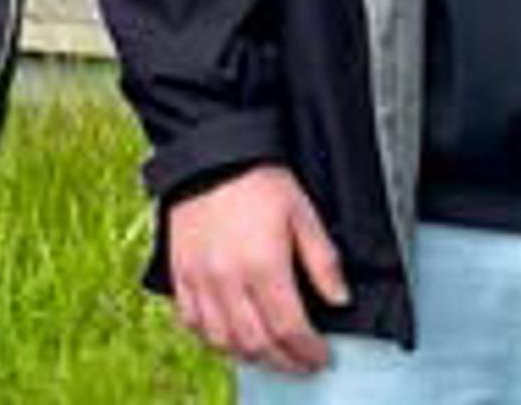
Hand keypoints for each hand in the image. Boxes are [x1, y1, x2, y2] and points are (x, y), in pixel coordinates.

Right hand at [164, 164, 346, 376]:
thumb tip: (339, 299)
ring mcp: (200, 279)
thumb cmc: (258, 182)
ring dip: (249, 355)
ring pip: (223, 340)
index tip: (320, 356)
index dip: (308, 351)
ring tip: (269, 353)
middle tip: (301, 362)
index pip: (289, 329)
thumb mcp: (303, 215)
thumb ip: (323, 261)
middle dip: (284, 361)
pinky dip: (212, 338)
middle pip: (257, 343)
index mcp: (263, 265)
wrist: (211, 158)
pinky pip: (191, 322)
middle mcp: (228, 279)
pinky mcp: (180, 274)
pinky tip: (229, 336)